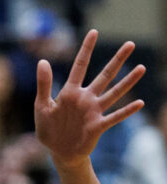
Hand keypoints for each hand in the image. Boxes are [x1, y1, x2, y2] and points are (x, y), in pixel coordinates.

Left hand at [35, 29, 144, 167]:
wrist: (58, 151)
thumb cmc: (49, 128)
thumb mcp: (41, 106)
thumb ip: (43, 84)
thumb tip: (42, 61)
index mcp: (70, 92)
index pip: (80, 66)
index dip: (86, 49)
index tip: (93, 31)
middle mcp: (85, 98)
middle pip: (104, 75)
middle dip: (117, 60)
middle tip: (130, 44)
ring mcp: (94, 111)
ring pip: (114, 93)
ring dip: (127, 81)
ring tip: (141, 67)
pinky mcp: (98, 126)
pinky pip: (114, 117)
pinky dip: (126, 111)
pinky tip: (139, 103)